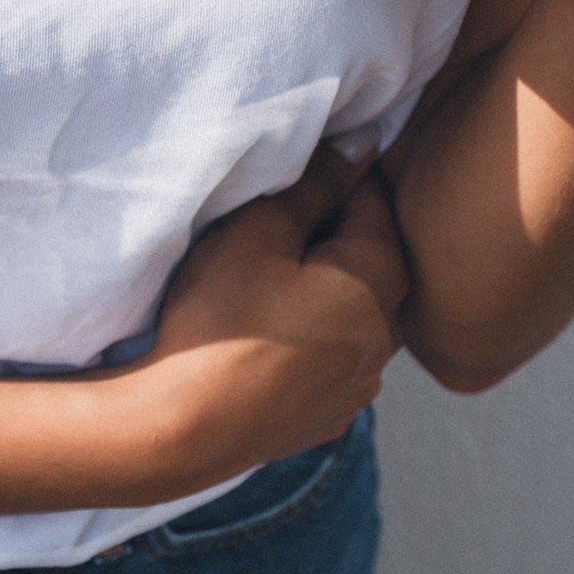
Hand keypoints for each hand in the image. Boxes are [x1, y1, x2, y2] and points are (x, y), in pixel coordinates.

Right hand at [105, 145, 408, 498]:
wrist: (184, 428)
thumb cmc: (222, 318)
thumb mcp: (260, 229)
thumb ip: (317, 183)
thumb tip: (363, 145)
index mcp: (383, 279)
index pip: (373, 198)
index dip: (330, 176)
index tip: (286, 175)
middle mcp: (389, 336)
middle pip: (365, 256)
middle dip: (325, 233)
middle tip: (264, 223)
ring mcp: (359, 384)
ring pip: (348, 309)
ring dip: (318, 287)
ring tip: (259, 281)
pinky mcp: (326, 415)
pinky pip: (326, 355)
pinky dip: (305, 335)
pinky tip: (260, 335)